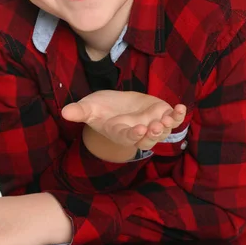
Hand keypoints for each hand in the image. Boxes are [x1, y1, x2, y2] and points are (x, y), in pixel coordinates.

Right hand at [62, 90, 185, 150]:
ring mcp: (151, 124)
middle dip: (153, 133)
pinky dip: (178, 116)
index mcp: (120, 132)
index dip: (133, 135)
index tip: (138, 129)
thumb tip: (64, 112)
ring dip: (167, 126)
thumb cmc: (100, 109)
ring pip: (162, 131)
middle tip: (155, 125)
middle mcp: (138, 132)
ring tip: (168, 118)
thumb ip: (79, 111)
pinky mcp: (160, 114)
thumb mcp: (89, 108)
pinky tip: (181, 108)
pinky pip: (172, 119)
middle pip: (148, 138)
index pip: (128, 137)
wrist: (115, 106)